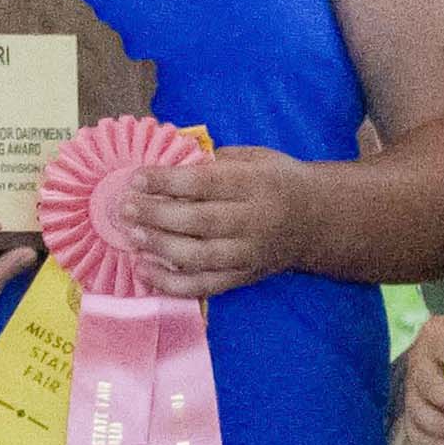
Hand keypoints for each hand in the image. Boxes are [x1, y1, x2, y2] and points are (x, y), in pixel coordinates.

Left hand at [114, 142, 319, 296]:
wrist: (318, 220)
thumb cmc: (277, 181)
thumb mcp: (255, 157)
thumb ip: (215, 161)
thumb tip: (167, 161)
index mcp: (256, 184)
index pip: (207, 182)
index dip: (169, 181)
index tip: (138, 177)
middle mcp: (254, 221)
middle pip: (199, 221)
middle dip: (157, 214)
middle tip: (125, 207)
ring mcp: (248, 254)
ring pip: (199, 257)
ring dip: (159, 247)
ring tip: (131, 235)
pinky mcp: (242, 277)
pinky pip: (203, 286)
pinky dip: (170, 283)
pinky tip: (144, 270)